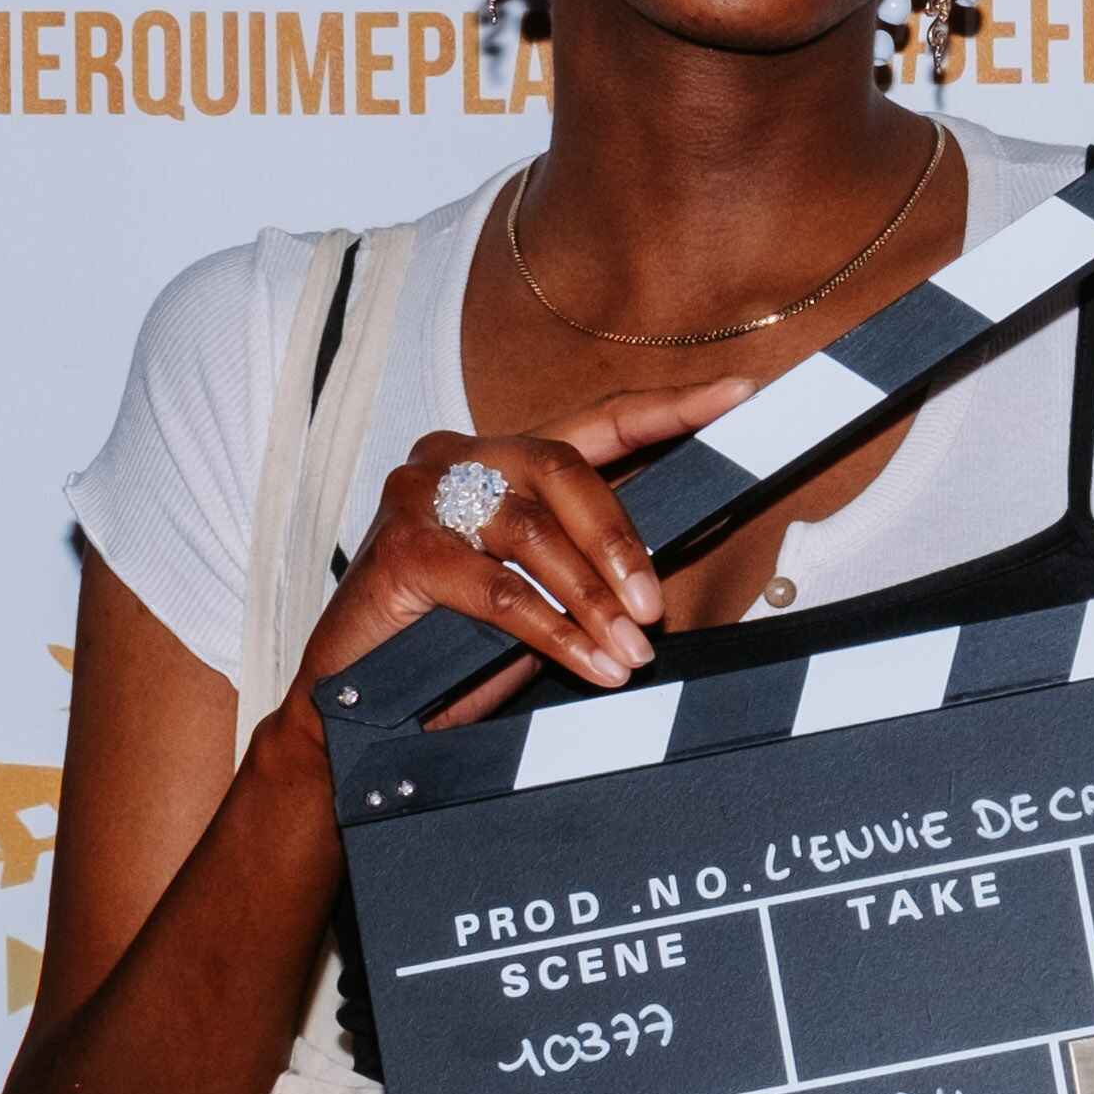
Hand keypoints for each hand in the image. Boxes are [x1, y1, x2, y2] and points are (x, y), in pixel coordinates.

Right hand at [299, 378, 754, 714]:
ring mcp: (422, 495)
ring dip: (593, 600)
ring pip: (535, 533)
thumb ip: (585, 563)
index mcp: (501, 457)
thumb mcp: (536, 592)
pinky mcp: (402, 550)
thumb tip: (662, 574)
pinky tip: (588, 664)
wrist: (356, 701)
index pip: (597, 421)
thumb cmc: (452, 641)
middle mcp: (459, 457)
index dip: (669, 407)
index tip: (738, 392)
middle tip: (655, 609)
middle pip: (566, 469)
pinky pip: (498, 590)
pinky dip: (552, 632)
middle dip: (622, 542)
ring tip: (628, 653)